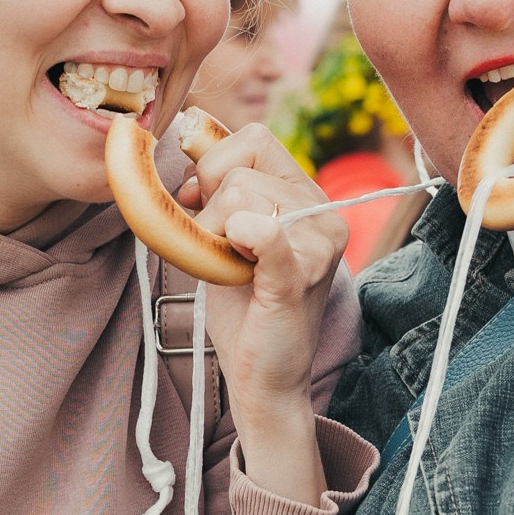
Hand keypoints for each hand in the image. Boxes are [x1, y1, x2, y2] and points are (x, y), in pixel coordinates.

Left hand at [182, 122, 345, 502]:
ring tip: (230, 270)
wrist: (264, 378)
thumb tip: (189, 137)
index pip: (254, 136)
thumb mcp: (231, 235)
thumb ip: (221, 189)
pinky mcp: (298, 278)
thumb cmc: (245, 307)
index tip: (201, 204)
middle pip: (239, 167)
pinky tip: (239, 262)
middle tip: (219, 249)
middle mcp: (323, 213)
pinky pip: (265, 232)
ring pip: (238, 194)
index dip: (214, 164)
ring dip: (211, 235)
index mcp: (310, 196)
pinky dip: (244, 237)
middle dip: (208, 205)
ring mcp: (316, 245)